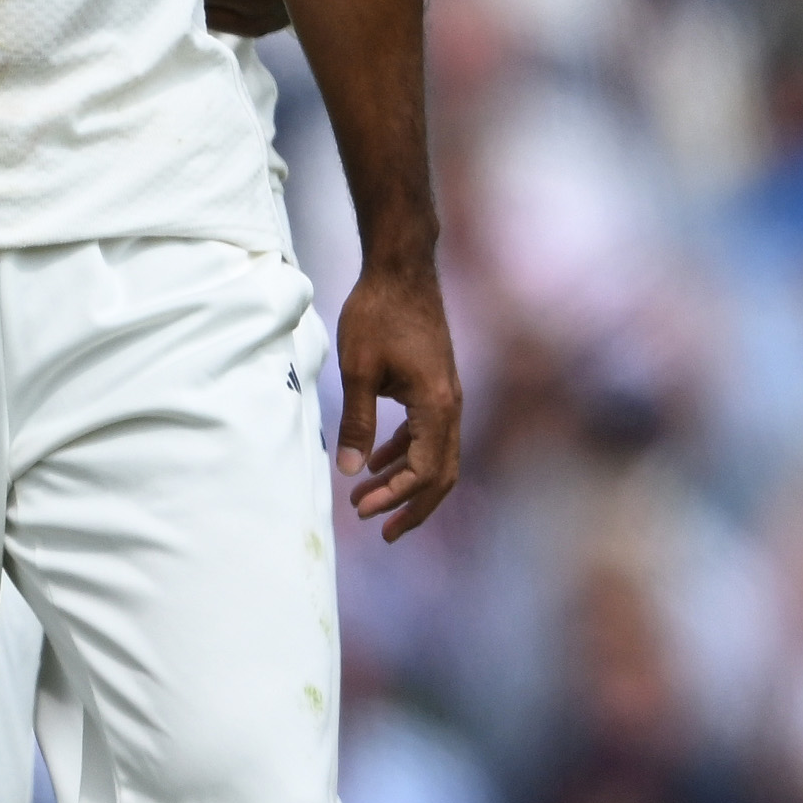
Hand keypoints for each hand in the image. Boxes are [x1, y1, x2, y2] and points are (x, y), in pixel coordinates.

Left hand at [331, 256, 462, 540]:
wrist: (401, 269)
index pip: (424, 470)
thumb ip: (357, 422)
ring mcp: (447, 395)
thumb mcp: (358, 370)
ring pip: (437, 456)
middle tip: (382, 533)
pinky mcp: (436, 385)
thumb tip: (351, 471)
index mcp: (437, 405)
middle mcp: (451, 405)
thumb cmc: (378, 313)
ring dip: (408, 483)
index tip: (361, 509)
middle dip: (412, 506)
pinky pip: (428, 433)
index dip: (395, 497)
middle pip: (441, 474)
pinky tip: (379, 461)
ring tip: (371, 503)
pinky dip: (406, 453)